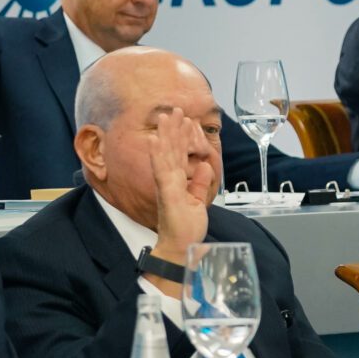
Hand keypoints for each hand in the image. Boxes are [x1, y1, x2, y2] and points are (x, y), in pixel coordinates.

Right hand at [146, 112, 212, 275]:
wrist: (180, 249)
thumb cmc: (186, 228)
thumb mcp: (198, 202)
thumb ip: (198, 183)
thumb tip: (203, 166)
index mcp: (176, 183)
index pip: (179, 155)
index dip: (181, 137)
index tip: (185, 120)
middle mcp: (169, 182)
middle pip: (171, 150)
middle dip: (174, 129)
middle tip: (177, 109)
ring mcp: (167, 187)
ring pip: (165, 155)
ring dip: (166, 135)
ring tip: (167, 116)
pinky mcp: (167, 194)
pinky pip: (161, 172)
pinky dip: (158, 155)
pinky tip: (155, 141)